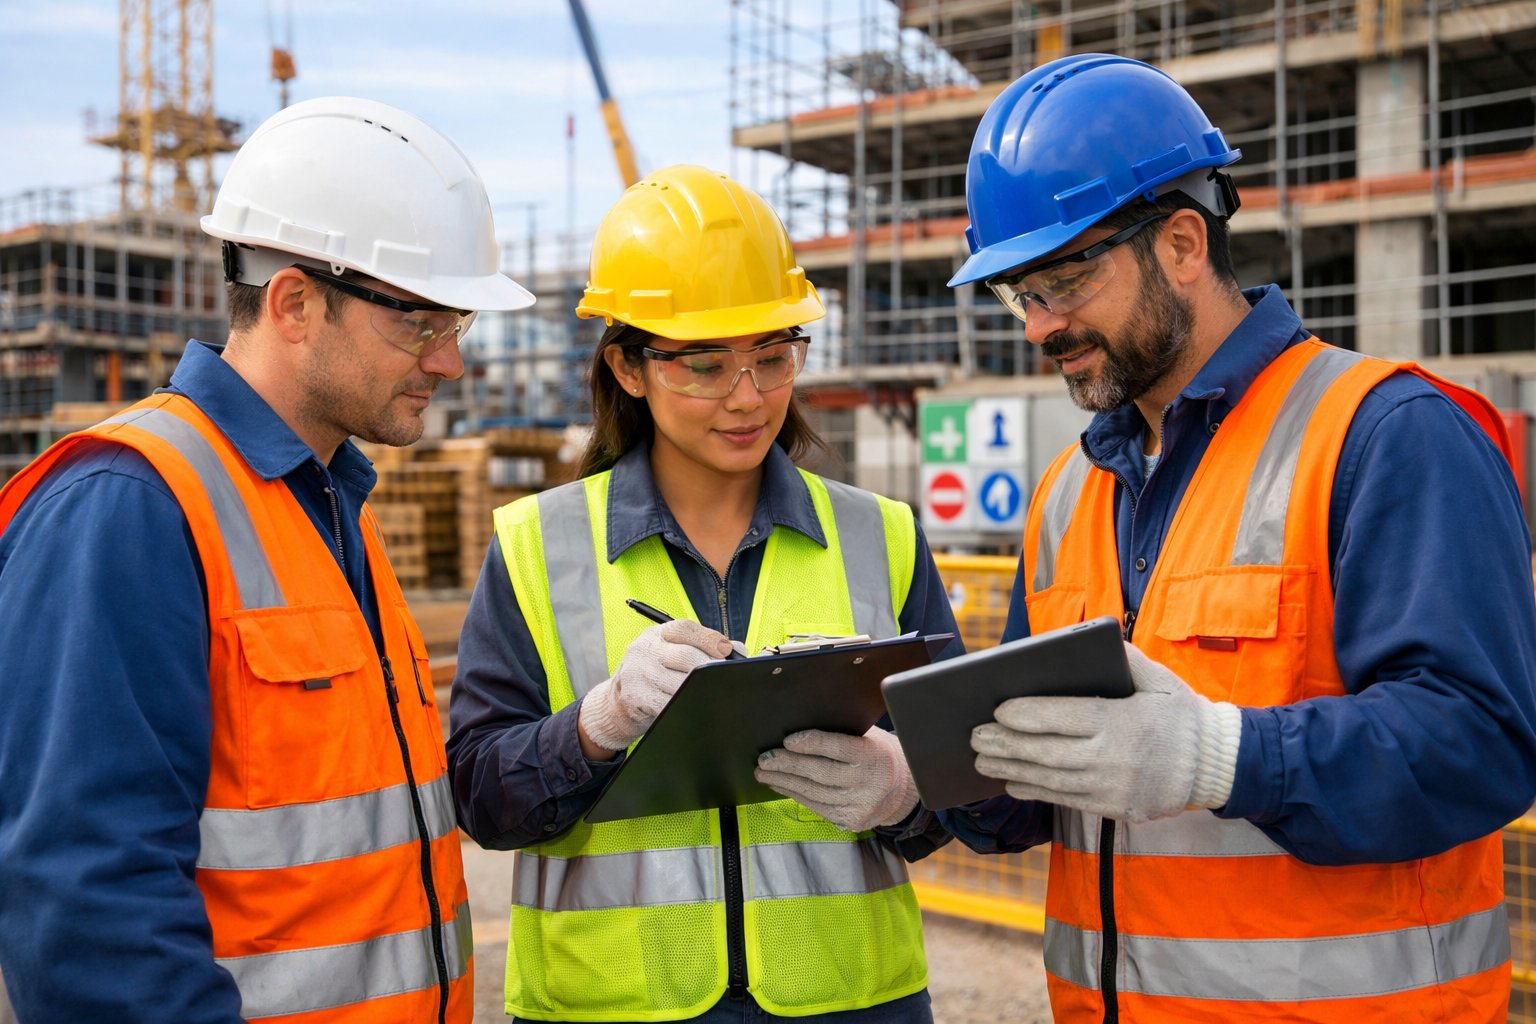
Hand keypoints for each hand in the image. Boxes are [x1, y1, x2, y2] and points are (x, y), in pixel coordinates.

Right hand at [579, 620, 734, 751]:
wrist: (617, 702)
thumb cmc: (655, 675)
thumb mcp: (672, 653)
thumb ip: (704, 648)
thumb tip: (740, 651)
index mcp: (658, 634)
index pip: (684, 628)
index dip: (708, 638)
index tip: (726, 651)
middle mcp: (645, 649)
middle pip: (685, 656)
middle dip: (709, 668)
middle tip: (726, 678)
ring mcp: (638, 673)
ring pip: (679, 683)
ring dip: (700, 690)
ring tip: (714, 693)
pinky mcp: (635, 697)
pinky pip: (667, 704)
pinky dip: (685, 706)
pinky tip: (694, 705)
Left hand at [754, 727, 917, 831]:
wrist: (902, 789)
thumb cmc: (877, 753)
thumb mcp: (869, 737)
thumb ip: (841, 733)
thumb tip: (798, 728)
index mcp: (874, 754)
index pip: (839, 748)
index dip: (812, 743)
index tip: (788, 740)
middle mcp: (869, 782)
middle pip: (821, 773)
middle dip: (788, 765)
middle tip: (765, 759)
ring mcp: (860, 805)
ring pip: (814, 793)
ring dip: (784, 782)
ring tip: (764, 772)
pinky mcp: (851, 821)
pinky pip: (817, 807)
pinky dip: (795, 795)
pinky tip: (780, 785)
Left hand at [970, 643, 1241, 822]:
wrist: (1219, 765)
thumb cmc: (1182, 714)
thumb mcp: (1159, 678)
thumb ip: (1124, 657)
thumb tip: (1089, 637)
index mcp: (1119, 720)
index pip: (1060, 717)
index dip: (1023, 714)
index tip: (997, 709)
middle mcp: (1112, 757)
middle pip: (1045, 752)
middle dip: (1004, 744)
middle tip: (974, 736)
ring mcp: (1112, 787)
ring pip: (1050, 780)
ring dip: (1011, 770)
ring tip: (982, 761)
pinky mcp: (1115, 808)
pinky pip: (1065, 800)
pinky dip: (1035, 791)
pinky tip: (1013, 783)